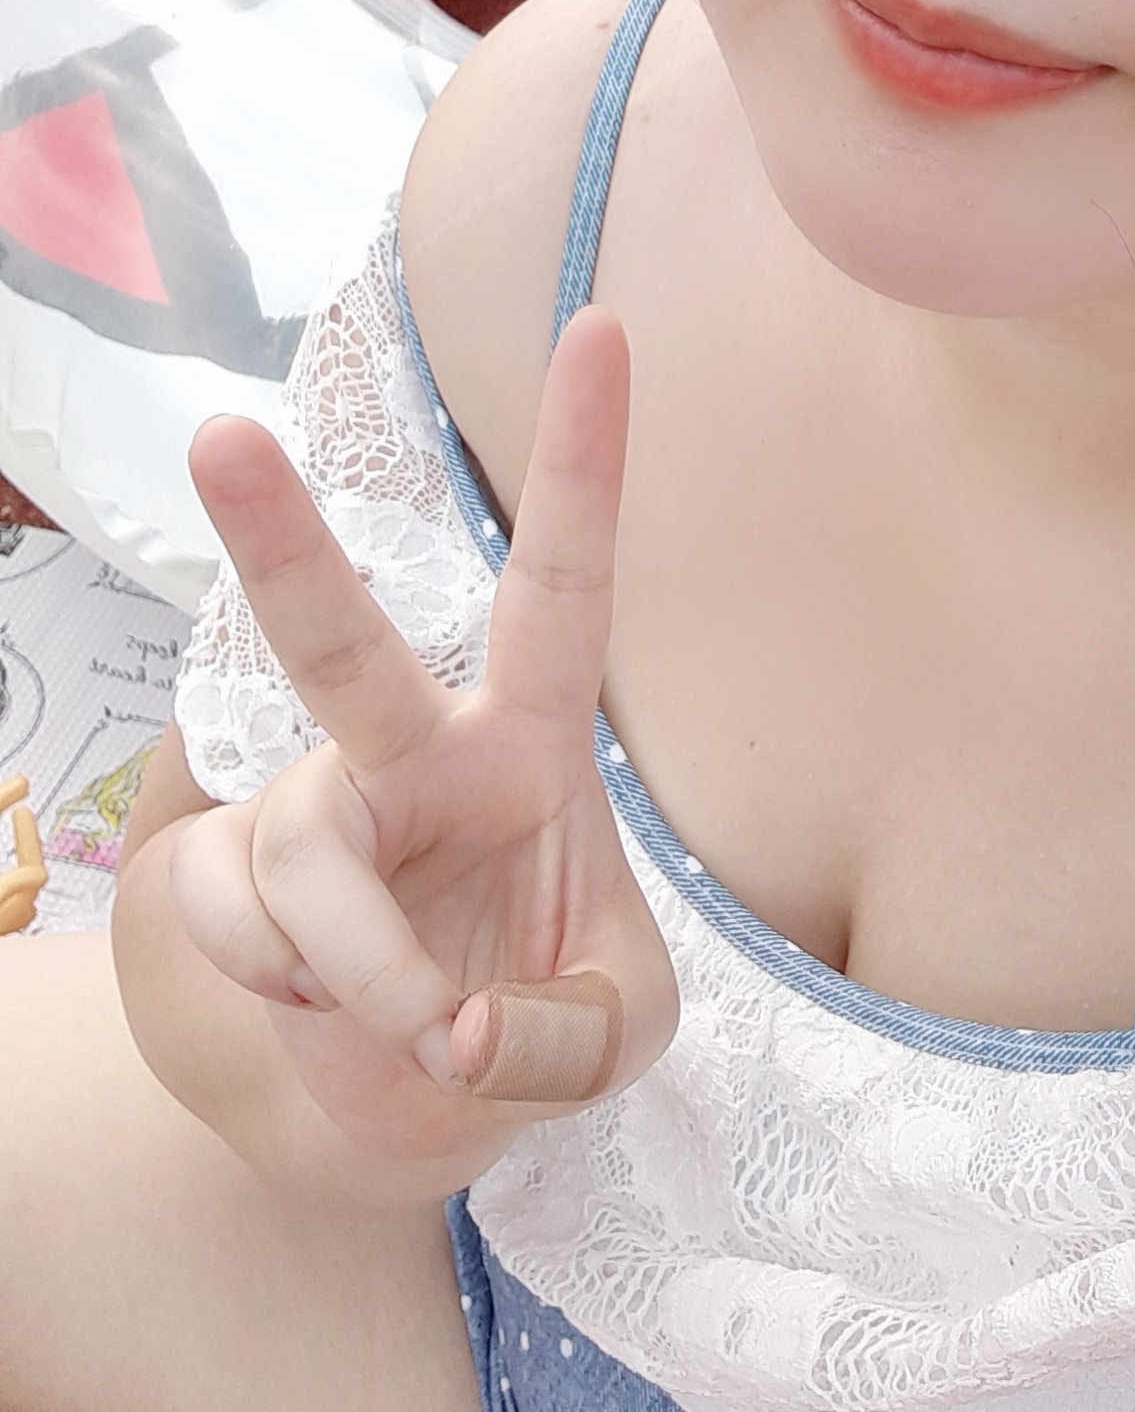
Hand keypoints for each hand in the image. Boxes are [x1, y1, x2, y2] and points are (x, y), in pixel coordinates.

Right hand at [175, 307, 676, 1172]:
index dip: (584, 459)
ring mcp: (317, 808)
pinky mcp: (234, 876)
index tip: (602, 324)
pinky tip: (327, 999)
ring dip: (370, 967)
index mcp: (534, 736)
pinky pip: (240, 923)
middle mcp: (416, 747)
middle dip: (278, 542)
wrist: (426, 1099)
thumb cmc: (548, 1012)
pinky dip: (304, 994)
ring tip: (424, 1023)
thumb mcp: (622, 1029)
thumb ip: (574, 1033)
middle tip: (222, 435)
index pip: (566, 582)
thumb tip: (457, 1029)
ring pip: (308, 852)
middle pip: (341, 642)